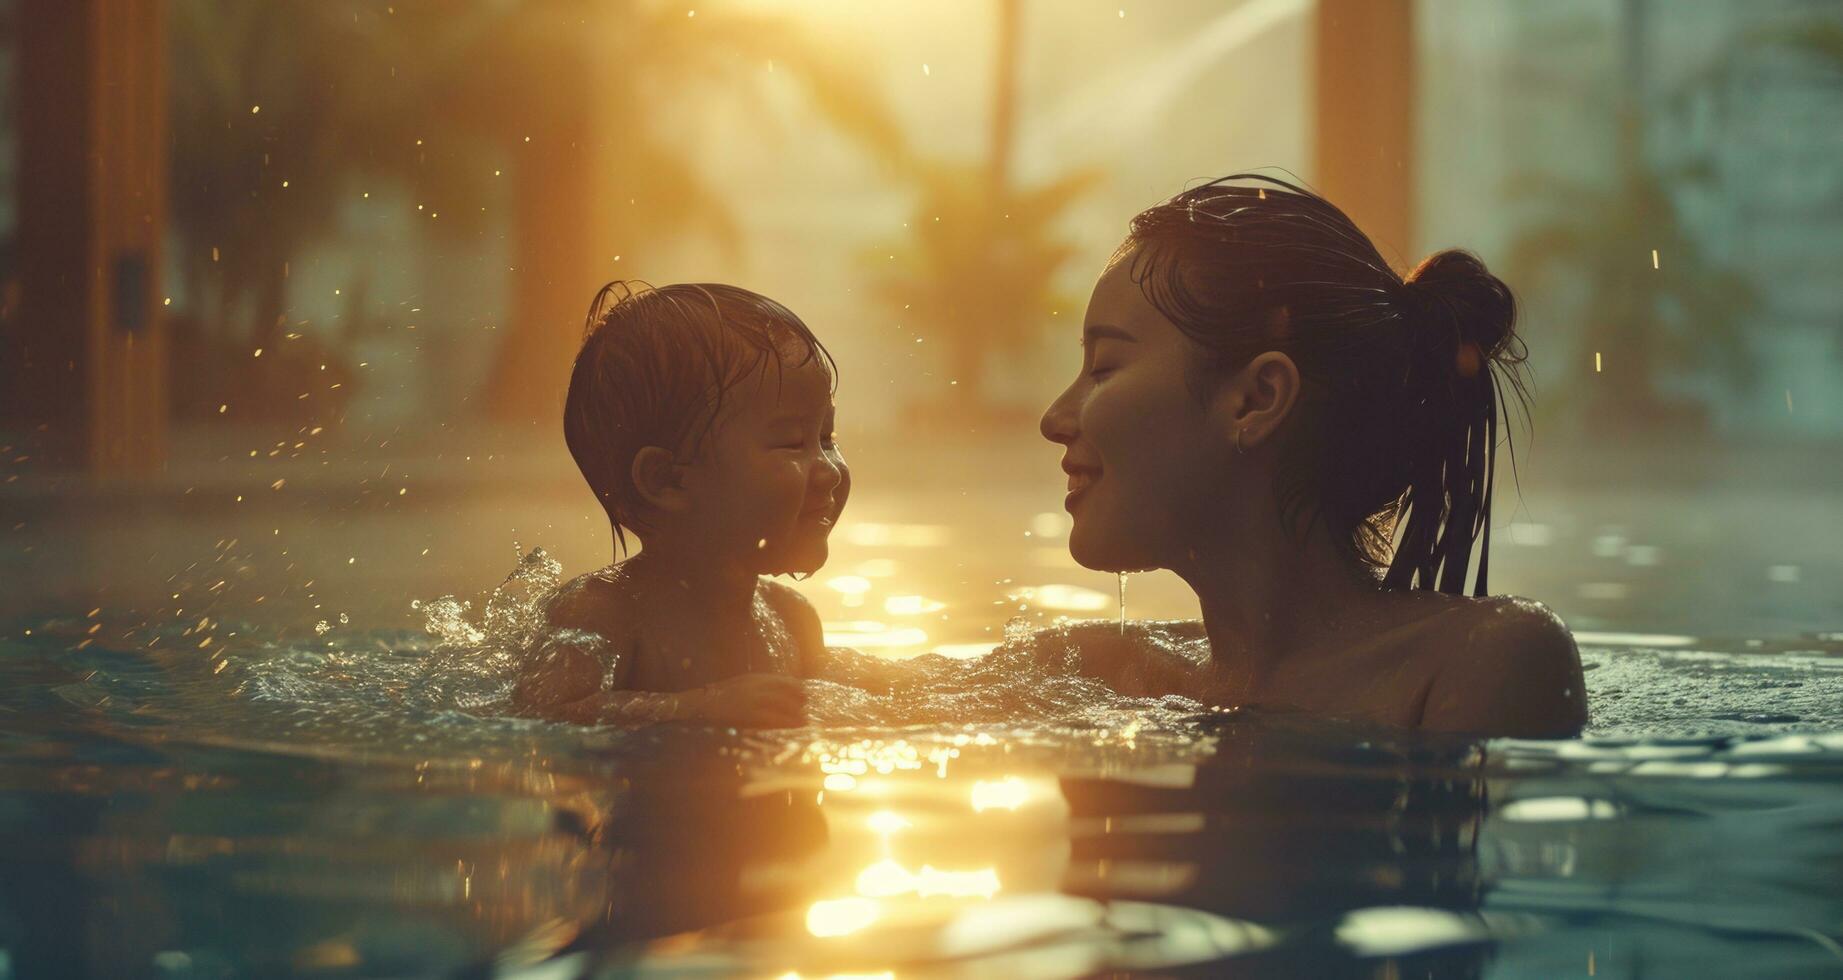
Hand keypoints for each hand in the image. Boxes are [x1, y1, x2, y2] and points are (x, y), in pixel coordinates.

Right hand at [687, 673, 807, 727]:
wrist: (701, 704)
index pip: (786, 681)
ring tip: (802, 723)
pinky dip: (785, 724)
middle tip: (805, 714)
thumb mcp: (742, 685)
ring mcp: (754, 701)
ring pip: (784, 707)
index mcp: (757, 679)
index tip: (804, 699)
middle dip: (799, 704)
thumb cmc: (722, 697)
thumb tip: (779, 695)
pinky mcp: (750, 715)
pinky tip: (791, 730)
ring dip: (795, 716)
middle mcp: (758, 687)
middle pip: (788, 694)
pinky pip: (773, 720)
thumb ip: (759, 687)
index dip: (798, 691)